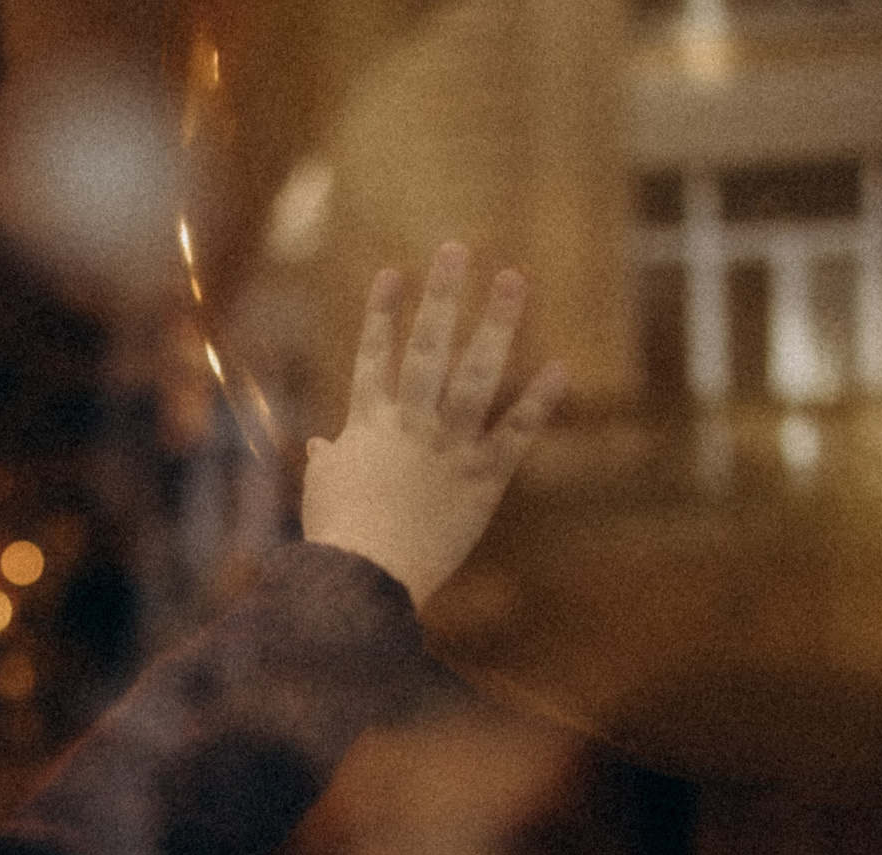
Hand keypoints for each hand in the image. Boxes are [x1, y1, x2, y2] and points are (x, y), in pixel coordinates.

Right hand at [300, 244, 566, 607]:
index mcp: (367, 426)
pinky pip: (514, 434)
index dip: (382, 312)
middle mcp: (410, 426)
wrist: (365, 579)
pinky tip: (559, 365)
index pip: (373, 356)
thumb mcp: (324, 491)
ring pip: (475, 375)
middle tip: (457, 248)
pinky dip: (538, 402)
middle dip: (442, 296)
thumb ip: (328, 460)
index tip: (394, 270)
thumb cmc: (337, 539)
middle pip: (427, 348)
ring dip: (496, 324)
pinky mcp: (482, 479)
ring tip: (513, 279)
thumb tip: (322, 444)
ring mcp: (449, 448)